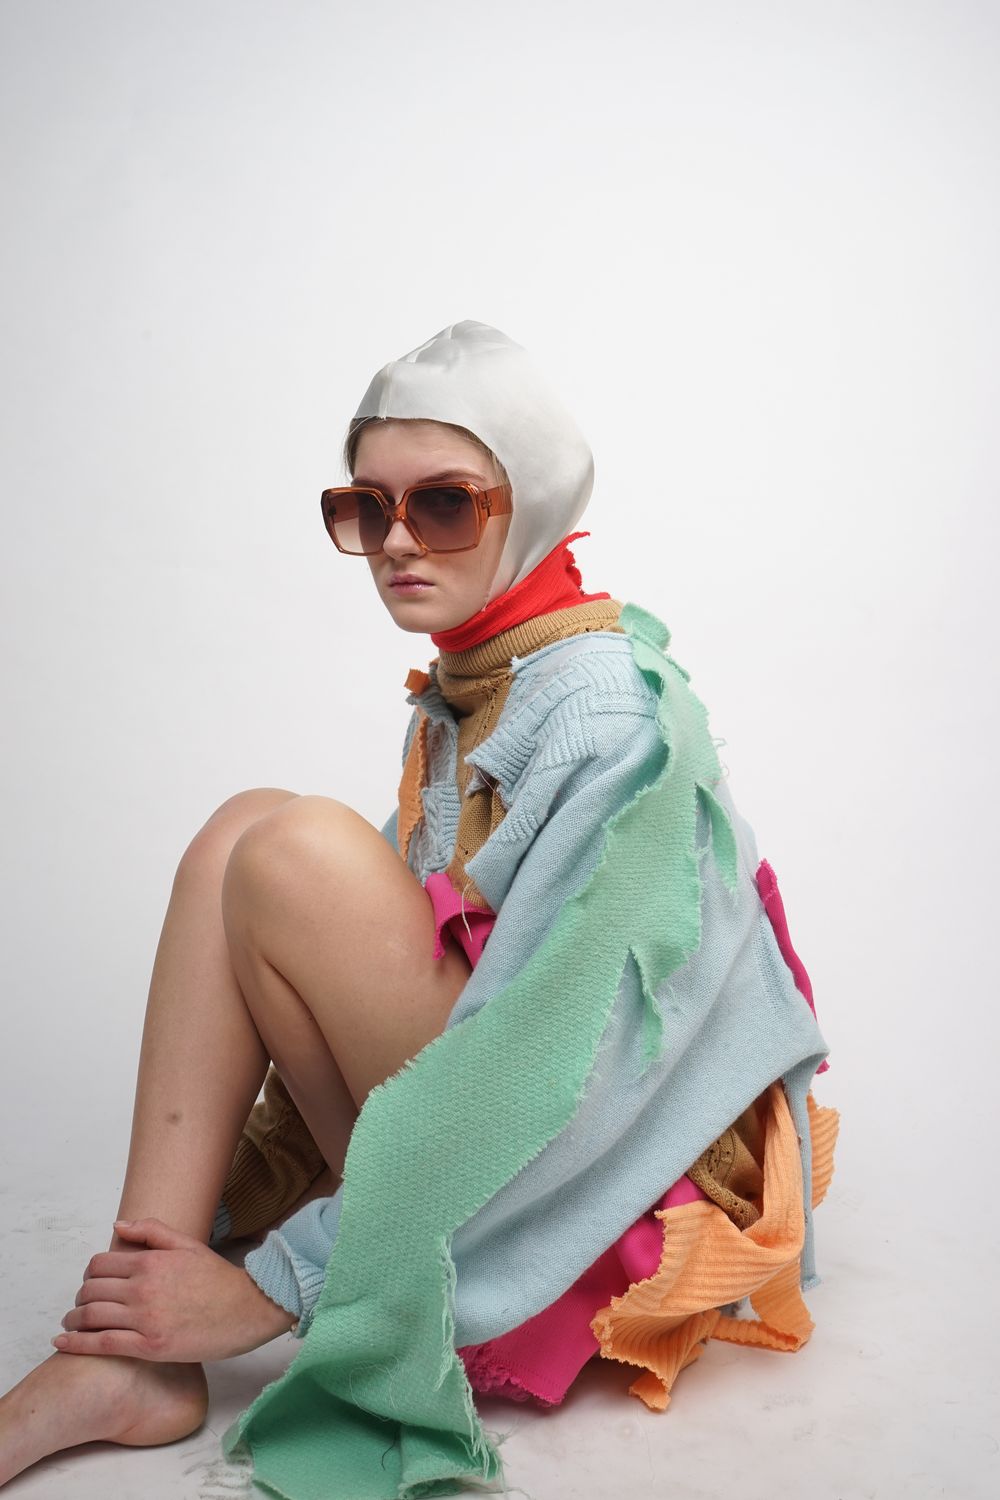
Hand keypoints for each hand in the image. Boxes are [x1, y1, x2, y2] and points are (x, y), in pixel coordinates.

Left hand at [52, 1217, 296, 1362]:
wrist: (248, 1309)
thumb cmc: (218, 1279)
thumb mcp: (187, 1244)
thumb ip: (151, 1231)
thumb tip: (117, 1225)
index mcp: (151, 1261)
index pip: (100, 1264)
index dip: (90, 1274)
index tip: (92, 1283)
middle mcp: (143, 1288)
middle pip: (91, 1290)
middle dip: (80, 1297)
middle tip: (81, 1304)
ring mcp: (145, 1319)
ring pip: (91, 1316)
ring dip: (73, 1320)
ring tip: (70, 1323)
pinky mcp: (149, 1347)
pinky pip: (103, 1344)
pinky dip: (77, 1343)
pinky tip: (63, 1342)